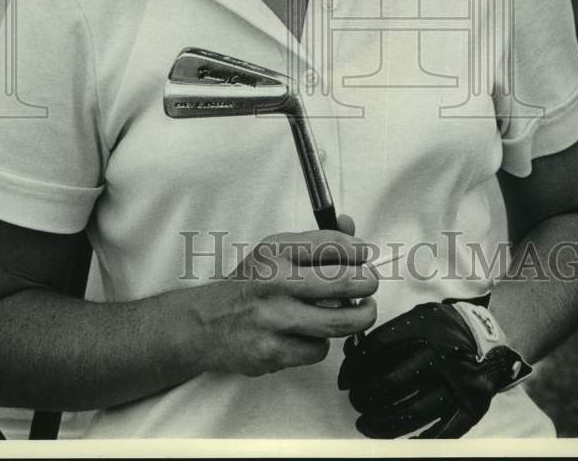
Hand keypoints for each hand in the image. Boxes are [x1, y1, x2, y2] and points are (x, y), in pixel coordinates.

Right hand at [197, 225, 376, 377]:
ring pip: (338, 321)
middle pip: (343, 283)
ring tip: (359, 311)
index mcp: (276, 250)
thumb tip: (351, 225)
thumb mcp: (275, 252)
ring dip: (357, 317)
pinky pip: (318, 349)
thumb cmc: (250, 285)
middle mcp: (275, 281)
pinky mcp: (273, 352)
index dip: (358, 250)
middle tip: (370, 284)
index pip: (331, 244)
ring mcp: (274, 318)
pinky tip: (312, 333)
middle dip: (368, 283)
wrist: (207, 322)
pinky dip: (322, 343)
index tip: (366, 256)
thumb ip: (315, 240)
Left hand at [337, 299, 531, 437]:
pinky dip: (419, 440)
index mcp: (427, 327)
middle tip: (354, 401)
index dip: (355, 365)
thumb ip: (390, 332)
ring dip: (382, 422)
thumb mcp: (420, 316)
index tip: (344, 379)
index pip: (380, 346)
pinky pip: (443, 432)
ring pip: (413, 411)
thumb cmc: (444, 328)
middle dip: (365, 396)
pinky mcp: (471, 406)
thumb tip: (352, 353)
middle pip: (392, 381)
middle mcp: (442, 354)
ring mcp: (458, 383)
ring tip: (364, 424)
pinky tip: (399, 442)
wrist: (489, 337)